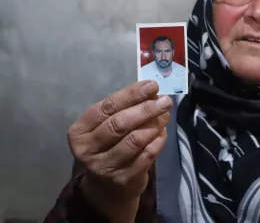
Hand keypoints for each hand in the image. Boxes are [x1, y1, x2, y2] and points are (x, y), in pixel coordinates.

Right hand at [67, 80, 172, 216]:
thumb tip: (152, 91)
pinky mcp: (123, 179)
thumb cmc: (107, 146)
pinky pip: (146, 155)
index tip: (152, 85)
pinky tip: (163, 132)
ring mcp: (104, 167)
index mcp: (79, 131)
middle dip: (145, 109)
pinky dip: (158, 141)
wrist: (106, 188)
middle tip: (165, 100)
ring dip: (154, 124)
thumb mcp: (106, 126)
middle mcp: (87, 150)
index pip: (107, 107)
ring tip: (165, 114)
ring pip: (134, 140)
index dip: (131, 94)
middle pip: (120, 124)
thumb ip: (124, 108)